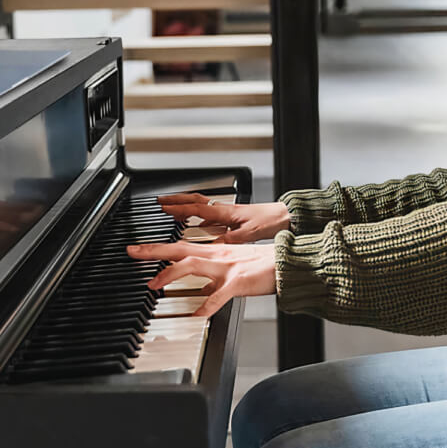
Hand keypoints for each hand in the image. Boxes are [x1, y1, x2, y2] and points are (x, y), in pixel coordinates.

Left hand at [127, 240, 275, 316]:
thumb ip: (214, 278)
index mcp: (215, 252)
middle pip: (179, 248)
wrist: (286, 263)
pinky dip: (206, 305)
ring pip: (193, 264)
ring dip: (170, 272)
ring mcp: (227, 268)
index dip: (158, 247)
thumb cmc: (262, 266)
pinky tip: (196, 316)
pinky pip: (219, 295)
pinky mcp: (239, 282)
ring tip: (153, 283)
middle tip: (132, 252)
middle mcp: (217, 256)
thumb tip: (200, 290)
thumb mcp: (233, 268)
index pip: (181, 245)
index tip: (138, 248)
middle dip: (153, 251)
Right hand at [157, 193, 290, 242]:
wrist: (286, 216)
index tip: (162, 207)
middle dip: (176, 201)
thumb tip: (211, 246)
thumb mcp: (248, 234)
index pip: (195, 207)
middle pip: (194, 201)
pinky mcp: (233, 218)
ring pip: (201, 206)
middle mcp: (224, 210)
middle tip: (160, 202)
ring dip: (185, 206)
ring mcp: (228, 213)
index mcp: (225, 212)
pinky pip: (210, 214)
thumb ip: (228, 240)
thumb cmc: (270, 221)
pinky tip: (198, 224)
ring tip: (171, 209)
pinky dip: (199, 216)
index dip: (178, 208)